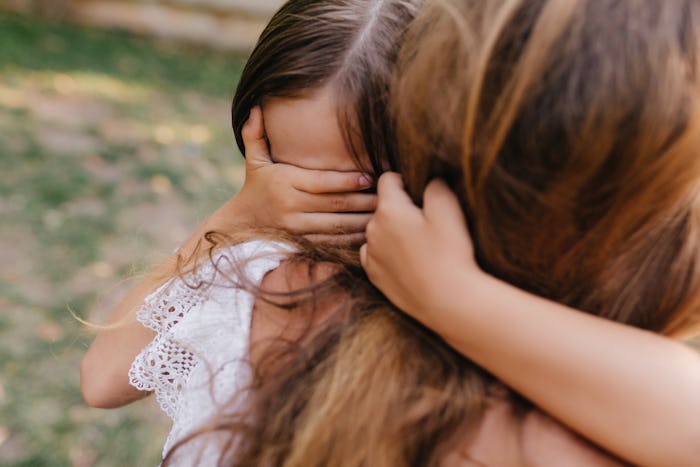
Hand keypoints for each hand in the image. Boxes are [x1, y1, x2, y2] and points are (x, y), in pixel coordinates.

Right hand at [234, 106, 376, 243]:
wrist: (242, 222)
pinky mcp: (302, 242)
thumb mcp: (253, 159)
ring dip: (362, 221)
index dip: (348, 181)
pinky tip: (368, 232)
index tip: (370, 177)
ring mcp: (297, 227)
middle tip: (386, 196)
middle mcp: (291, 206)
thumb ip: (255, 133)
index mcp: (285, 182)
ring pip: (337, 225)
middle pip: (335, 204)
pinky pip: (332, 241)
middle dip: (363, 201)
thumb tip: (255, 106)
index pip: (323, 182)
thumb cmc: (256, 185)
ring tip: (383, 214)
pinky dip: (351, 238)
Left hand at [360, 173, 482, 327]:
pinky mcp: (374, 276)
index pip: (387, 179)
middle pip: (383, 207)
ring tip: (420, 246)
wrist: (448, 301)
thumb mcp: (448, 208)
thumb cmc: (449, 253)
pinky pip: (376, 254)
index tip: (422, 194)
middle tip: (427, 224)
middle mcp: (372, 230)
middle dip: (401, 208)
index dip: (405, 181)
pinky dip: (388, 253)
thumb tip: (428, 179)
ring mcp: (370, 255)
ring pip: (379, 231)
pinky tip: (409, 261)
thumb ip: (434, 185)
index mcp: (388, 210)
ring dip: (394, 232)